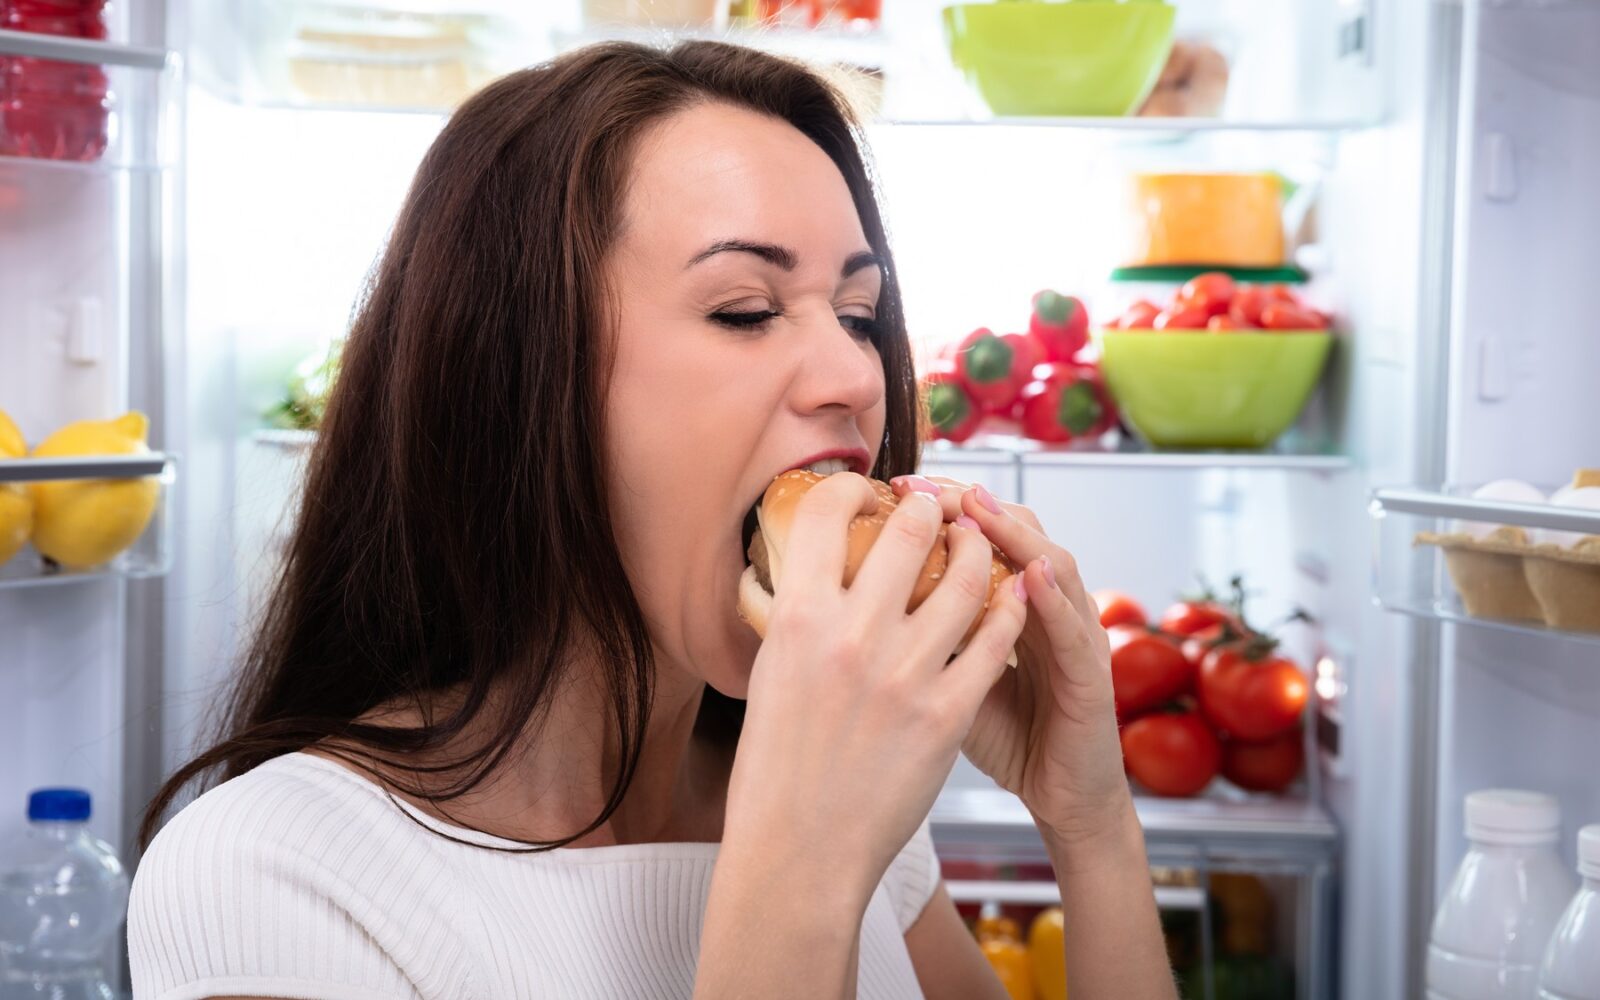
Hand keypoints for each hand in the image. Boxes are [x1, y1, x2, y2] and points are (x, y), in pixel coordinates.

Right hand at [723, 472, 1028, 903]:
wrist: (800, 851)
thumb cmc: (776, 770)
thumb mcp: (770, 675)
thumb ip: (797, 619)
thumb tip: (813, 574)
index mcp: (796, 619)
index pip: (826, 515)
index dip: (853, 488)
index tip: (871, 491)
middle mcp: (850, 636)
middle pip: (908, 533)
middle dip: (930, 508)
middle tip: (939, 507)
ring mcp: (903, 674)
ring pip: (966, 578)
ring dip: (980, 550)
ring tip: (981, 546)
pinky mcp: (946, 713)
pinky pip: (993, 640)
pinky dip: (1008, 610)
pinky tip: (1010, 600)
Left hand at [889, 475, 1131, 853]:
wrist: (1062, 798)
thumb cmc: (1005, 736)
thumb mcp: (947, 676)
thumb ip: (917, 633)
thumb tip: (843, 603)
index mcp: (1007, 600)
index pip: (978, 530)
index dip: (940, 504)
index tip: (892, 487)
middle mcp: (1046, 604)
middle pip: (1013, 529)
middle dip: (968, 502)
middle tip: (924, 485)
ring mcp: (1075, 634)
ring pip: (1050, 562)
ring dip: (1012, 531)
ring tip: (975, 507)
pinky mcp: (1092, 676)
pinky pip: (1073, 629)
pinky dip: (1051, 597)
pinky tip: (1028, 574)